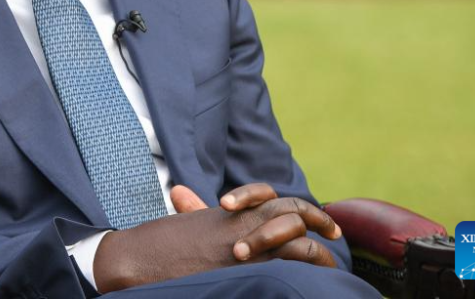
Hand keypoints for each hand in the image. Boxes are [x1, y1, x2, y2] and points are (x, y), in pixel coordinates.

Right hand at [94, 183, 340, 292]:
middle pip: (293, 212)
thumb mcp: (182, 225)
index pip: (273, 198)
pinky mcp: (245, 269)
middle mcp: (242, 224)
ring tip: (329, 267)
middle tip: (334, 234)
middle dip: (318, 221)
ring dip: (318, 255)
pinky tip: (313, 283)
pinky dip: (306, 273)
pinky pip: (289, 267)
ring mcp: (245, 247)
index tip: (315, 223)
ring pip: (298, 242)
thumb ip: (192, 211)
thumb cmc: (158, 245)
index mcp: (231, 213)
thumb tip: (182, 192)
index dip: (298, 208)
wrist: (141, 260)